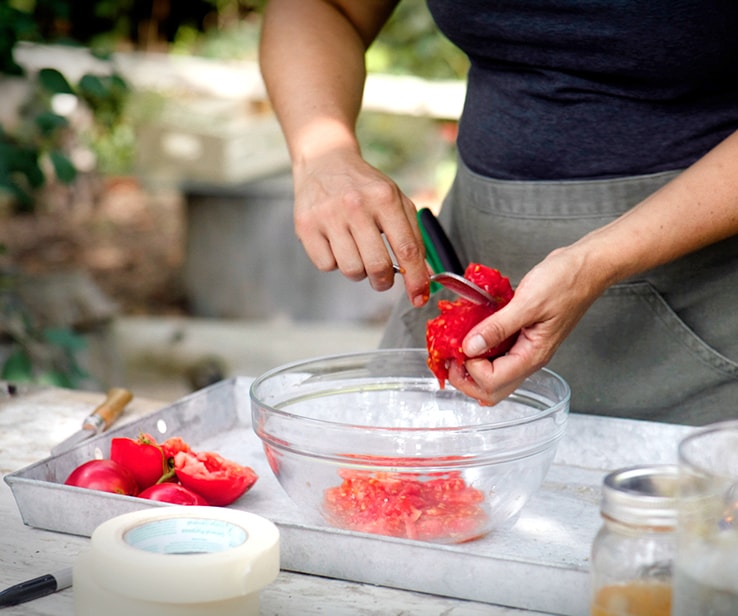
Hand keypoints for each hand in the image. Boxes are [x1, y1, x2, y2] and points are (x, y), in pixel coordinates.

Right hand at [293, 146, 429, 305]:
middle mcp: (356, 206)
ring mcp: (328, 216)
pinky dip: (334, 263)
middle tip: (383, 278)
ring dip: (358, 271)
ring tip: (357, 252)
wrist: (324, 161)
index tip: (419, 297)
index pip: (406, 249)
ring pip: (351, 270)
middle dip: (384, 281)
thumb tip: (423, 275)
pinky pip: (326, 266)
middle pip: (377, 266)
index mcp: (385, 198)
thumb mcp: (396, 200)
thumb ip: (413, 236)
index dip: (416, 279)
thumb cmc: (365, 187)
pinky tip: (336, 244)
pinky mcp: (306, 226)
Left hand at [447, 247, 606, 404]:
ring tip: (457, 347)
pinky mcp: (522, 336)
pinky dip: (480, 349)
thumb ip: (498, 326)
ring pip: (494, 375)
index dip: (472, 369)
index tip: (461, 347)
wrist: (586, 267)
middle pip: (493, 389)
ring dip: (472, 367)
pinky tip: (471, 333)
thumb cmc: (567, 281)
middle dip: (467, 379)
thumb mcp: (528, 302)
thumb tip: (470, 347)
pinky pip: (497, 354)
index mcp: (533, 354)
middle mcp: (529, 357)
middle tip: (451, 358)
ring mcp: (525, 348)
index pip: (494, 381)